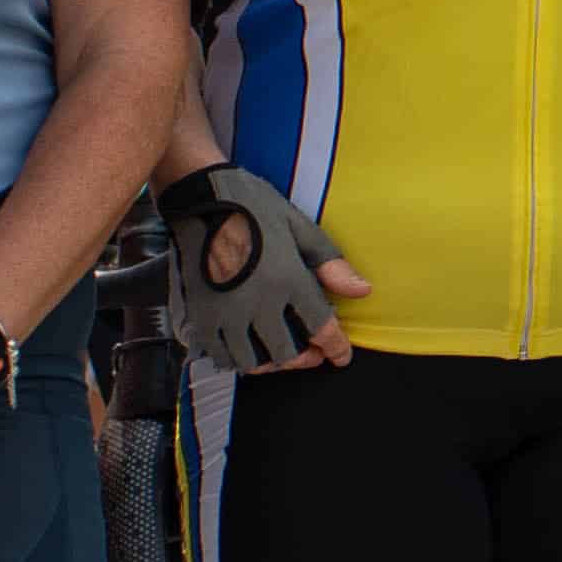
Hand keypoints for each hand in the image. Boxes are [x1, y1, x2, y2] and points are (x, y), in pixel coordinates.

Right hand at [158, 157, 361, 373]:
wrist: (200, 198)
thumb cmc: (253, 207)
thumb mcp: (299, 228)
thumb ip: (330, 264)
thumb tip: (362, 291)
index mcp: (287, 281)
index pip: (321, 329)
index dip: (336, 347)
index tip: (341, 356)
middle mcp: (256, 304)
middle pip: (286, 354)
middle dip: (305, 358)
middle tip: (313, 353)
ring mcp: (224, 313)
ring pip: (251, 362)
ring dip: (271, 363)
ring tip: (280, 352)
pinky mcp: (199, 315)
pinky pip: (219, 355)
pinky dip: (237, 359)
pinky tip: (247, 348)